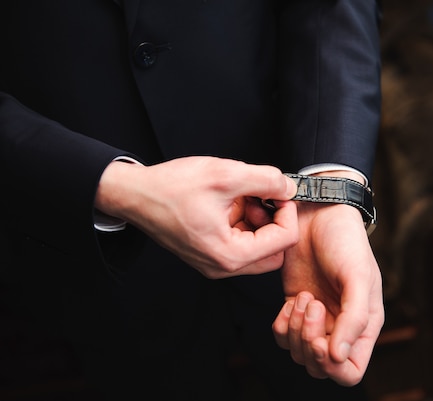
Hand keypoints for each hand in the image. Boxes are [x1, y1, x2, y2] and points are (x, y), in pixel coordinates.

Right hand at [94, 156, 298, 277]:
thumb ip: (266, 180)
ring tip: (242, 196)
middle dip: (275, 220)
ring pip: (260, 246)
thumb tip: (289, 186)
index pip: (285, 240)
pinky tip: (231, 201)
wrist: (135, 194)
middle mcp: (224, 266)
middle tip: (262, 197)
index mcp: (230, 255)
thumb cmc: (170, 188)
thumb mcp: (226, 175)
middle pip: (276, 250)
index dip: (287, 210)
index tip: (278, 190)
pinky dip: (244, 221)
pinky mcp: (210, 252)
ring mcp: (216, 261)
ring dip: (259, 219)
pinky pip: (241, 242)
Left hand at [272, 201, 383, 385]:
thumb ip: (354, 318)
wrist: (319, 213)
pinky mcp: (294, 305)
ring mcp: (316, 318)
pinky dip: (282, 324)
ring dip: (296, 330)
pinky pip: (282, 334)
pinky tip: (290, 302)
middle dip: (310, 343)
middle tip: (313, 304)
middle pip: (319, 367)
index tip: (323, 340)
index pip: (350, 372)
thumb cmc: (345, 241)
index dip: (333, 367)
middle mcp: (340, 327)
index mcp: (364, 326)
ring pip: (298, 353)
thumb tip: (338, 357)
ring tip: (304, 297)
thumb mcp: (358, 277)